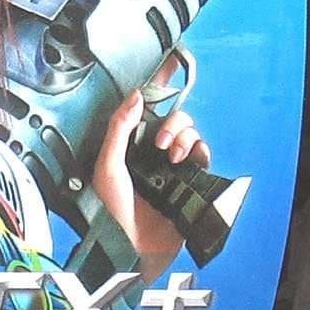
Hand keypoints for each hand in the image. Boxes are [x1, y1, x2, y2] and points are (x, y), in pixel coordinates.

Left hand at [92, 85, 209, 286]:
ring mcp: (171, 167)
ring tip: (172, 156)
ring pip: (189, 133)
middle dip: (172, 122)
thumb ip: (119, 128)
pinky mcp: (189, 182)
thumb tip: (134, 95)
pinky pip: (202, 156)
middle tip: (161, 142)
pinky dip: (199, 152)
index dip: (160, 85)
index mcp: (129, 145)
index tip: (171, 61)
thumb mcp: (106, 166)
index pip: (145, 108)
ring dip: (184, 137)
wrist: (129, 249)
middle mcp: (151, 152)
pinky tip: (187, 161)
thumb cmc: (110, 213)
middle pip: (174, 118)